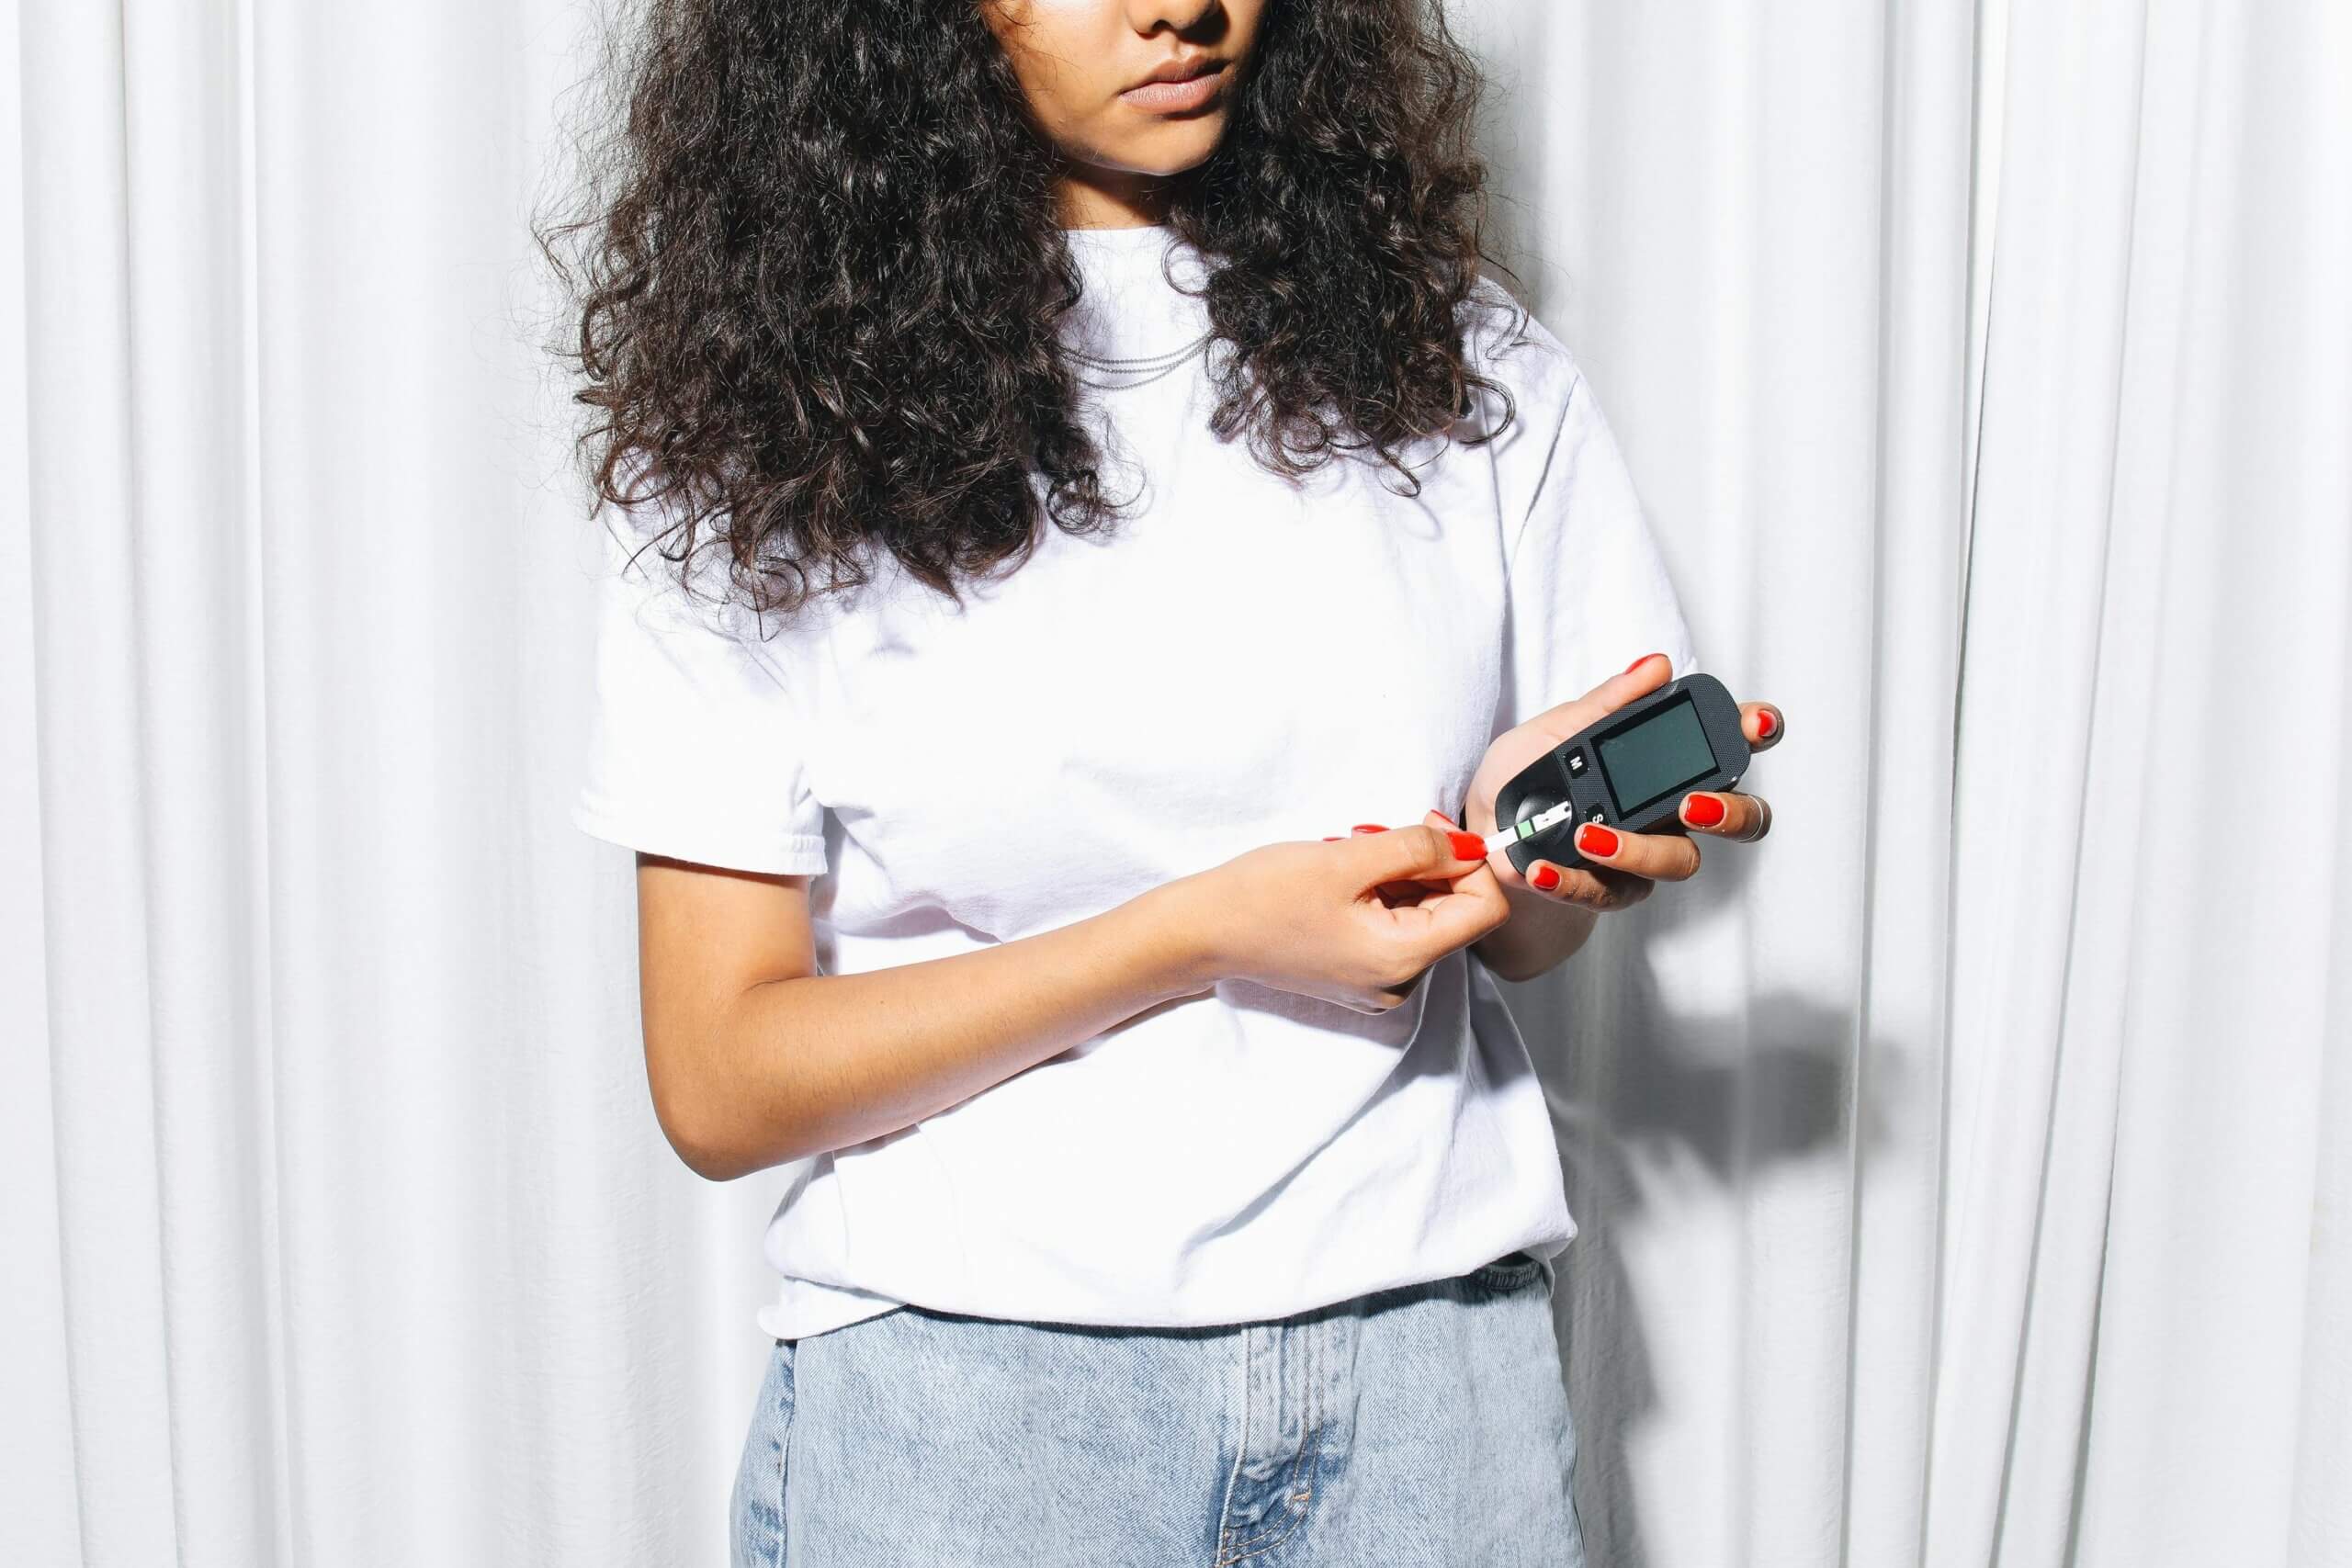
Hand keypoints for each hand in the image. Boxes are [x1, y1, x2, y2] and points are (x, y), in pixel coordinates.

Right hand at [1178, 822, 1507, 1012]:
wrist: (1203, 931)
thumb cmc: (1264, 895)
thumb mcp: (1349, 858)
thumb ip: (1419, 847)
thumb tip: (1471, 846)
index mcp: (1403, 960)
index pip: (1484, 910)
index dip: (1470, 862)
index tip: (1432, 827)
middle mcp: (1400, 983)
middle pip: (1454, 913)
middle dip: (1430, 864)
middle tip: (1381, 832)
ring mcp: (1379, 982)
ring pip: (1424, 915)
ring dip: (1402, 873)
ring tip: (1353, 852)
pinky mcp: (1359, 973)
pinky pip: (1396, 926)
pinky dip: (1382, 892)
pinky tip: (1347, 873)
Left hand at [1464, 651, 1781, 913]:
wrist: (1484, 833)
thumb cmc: (1526, 775)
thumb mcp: (1554, 730)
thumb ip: (1607, 703)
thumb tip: (1656, 666)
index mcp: (1667, 761)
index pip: (1729, 744)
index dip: (1757, 732)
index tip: (1756, 723)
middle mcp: (1674, 810)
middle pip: (1742, 818)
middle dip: (1730, 812)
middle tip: (1693, 804)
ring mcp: (1651, 854)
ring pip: (1681, 861)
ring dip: (1638, 849)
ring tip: (1589, 835)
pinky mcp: (1615, 891)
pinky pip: (1611, 892)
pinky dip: (1575, 881)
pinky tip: (1543, 868)